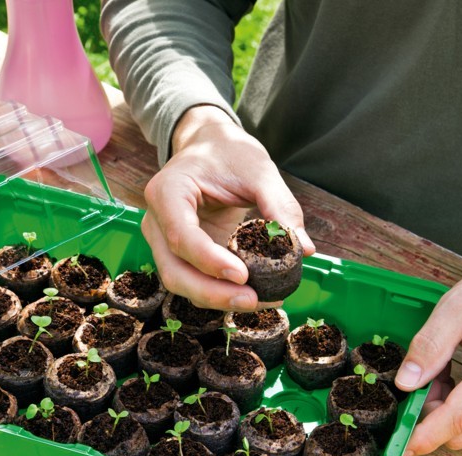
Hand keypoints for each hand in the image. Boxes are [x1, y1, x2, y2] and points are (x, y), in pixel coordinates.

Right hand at [142, 106, 314, 310]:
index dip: (210, 261)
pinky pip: (194, 281)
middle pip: (174, 271)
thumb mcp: (259, 170)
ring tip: (260, 301)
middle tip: (253, 301)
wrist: (209, 147)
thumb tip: (304, 249)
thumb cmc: (229, 154)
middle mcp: (157, 222)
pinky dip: (220, 293)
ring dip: (218, 299)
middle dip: (212, 294)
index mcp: (168, 192)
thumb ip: (280, 206)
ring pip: (181, 283)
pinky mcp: (180, 255)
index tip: (244, 275)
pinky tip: (251, 295)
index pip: (181, 236)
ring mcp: (164, 242)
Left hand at [395, 265, 461, 455]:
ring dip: (442, 411)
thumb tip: (406, 383)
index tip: (400, 446)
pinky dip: (456, 406)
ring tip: (437, 372)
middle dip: (429, 416)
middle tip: (415, 380)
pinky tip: (450, 378)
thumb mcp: (461, 305)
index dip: (428, 434)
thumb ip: (432, 343)